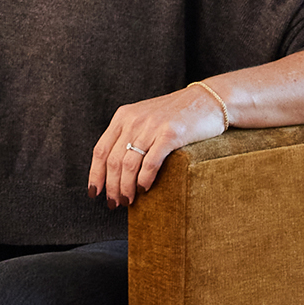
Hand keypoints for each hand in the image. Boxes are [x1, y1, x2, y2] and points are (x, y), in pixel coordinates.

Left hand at [88, 85, 228, 209]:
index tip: (94, 192)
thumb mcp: (146, 118)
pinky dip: (144, 180)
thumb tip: (115, 169)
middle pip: (113, 161)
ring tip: (128, 201)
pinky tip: (145, 189)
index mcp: (123, 116)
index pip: (101, 150)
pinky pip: (150, 163)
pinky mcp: (170, 134)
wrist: (209, 100)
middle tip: (114, 203)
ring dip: (125, 188)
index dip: (95, 174)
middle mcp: (134, 120)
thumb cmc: (177, 114)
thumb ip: (130, 135)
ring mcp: (152, 126)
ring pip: (129, 165)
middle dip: (111, 187)